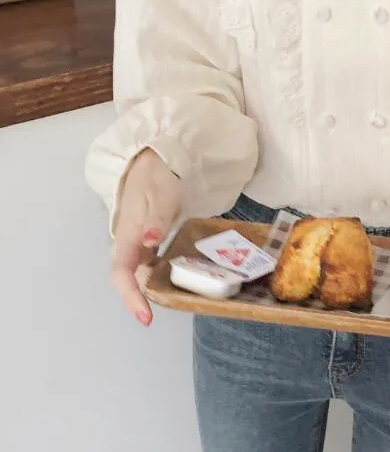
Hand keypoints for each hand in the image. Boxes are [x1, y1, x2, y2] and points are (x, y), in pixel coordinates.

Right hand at [111, 148, 181, 326]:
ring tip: (179, 297)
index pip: (122, 274)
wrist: (155, 159)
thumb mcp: (161, 195)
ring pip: (141, 272)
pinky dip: (162, 272)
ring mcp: (137, 241)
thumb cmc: (158, 177)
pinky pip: (150, 262)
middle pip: (130, 278)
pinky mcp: (147, 238)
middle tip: (172, 308)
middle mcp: (129, 242)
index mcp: (128, 235)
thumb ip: (155, 219)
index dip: (131, 298)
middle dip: (145, 298)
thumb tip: (150, 241)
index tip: (146, 317)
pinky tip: (181, 275)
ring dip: (154, 287)